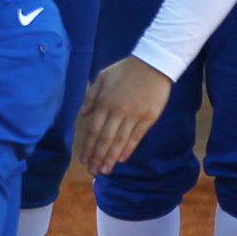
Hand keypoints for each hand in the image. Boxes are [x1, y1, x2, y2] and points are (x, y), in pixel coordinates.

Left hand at [74, 56, 172, 175]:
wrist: (154, 64)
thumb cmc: (126, 69)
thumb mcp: (103, 77)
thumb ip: (91, 96)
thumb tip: (82, 114)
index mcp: (104, 102)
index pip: (93, 131)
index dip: (88, 148)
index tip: (84, 160)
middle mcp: (117, 112)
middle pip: (105, 140)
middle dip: (97, 158)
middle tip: (93, 171)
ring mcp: (134, 116)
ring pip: (119, 142)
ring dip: (111, 158)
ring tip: (105, 171)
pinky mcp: (148, 118)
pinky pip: (136, 137)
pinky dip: (127, 149)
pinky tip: (121, 159)